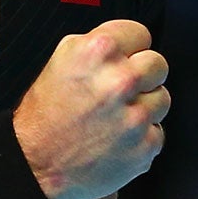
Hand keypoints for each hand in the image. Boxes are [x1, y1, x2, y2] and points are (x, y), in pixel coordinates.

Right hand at [13, 19, 169, 198]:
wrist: (35, 164)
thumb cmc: (44, 116)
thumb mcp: (62, 60)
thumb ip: (99, 44)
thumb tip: (127, 44)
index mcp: (99, 51)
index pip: (141, 34)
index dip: (129, 49)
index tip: (122, 61)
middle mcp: (120, 80)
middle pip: (158, 64)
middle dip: (142, 76)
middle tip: (118, 92)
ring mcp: (136, 115)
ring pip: (162, 99)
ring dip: (143, 108)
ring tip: (114, 118)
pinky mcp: (145, 145)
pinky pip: (157, 132)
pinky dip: (140, 138)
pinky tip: (116, 139)